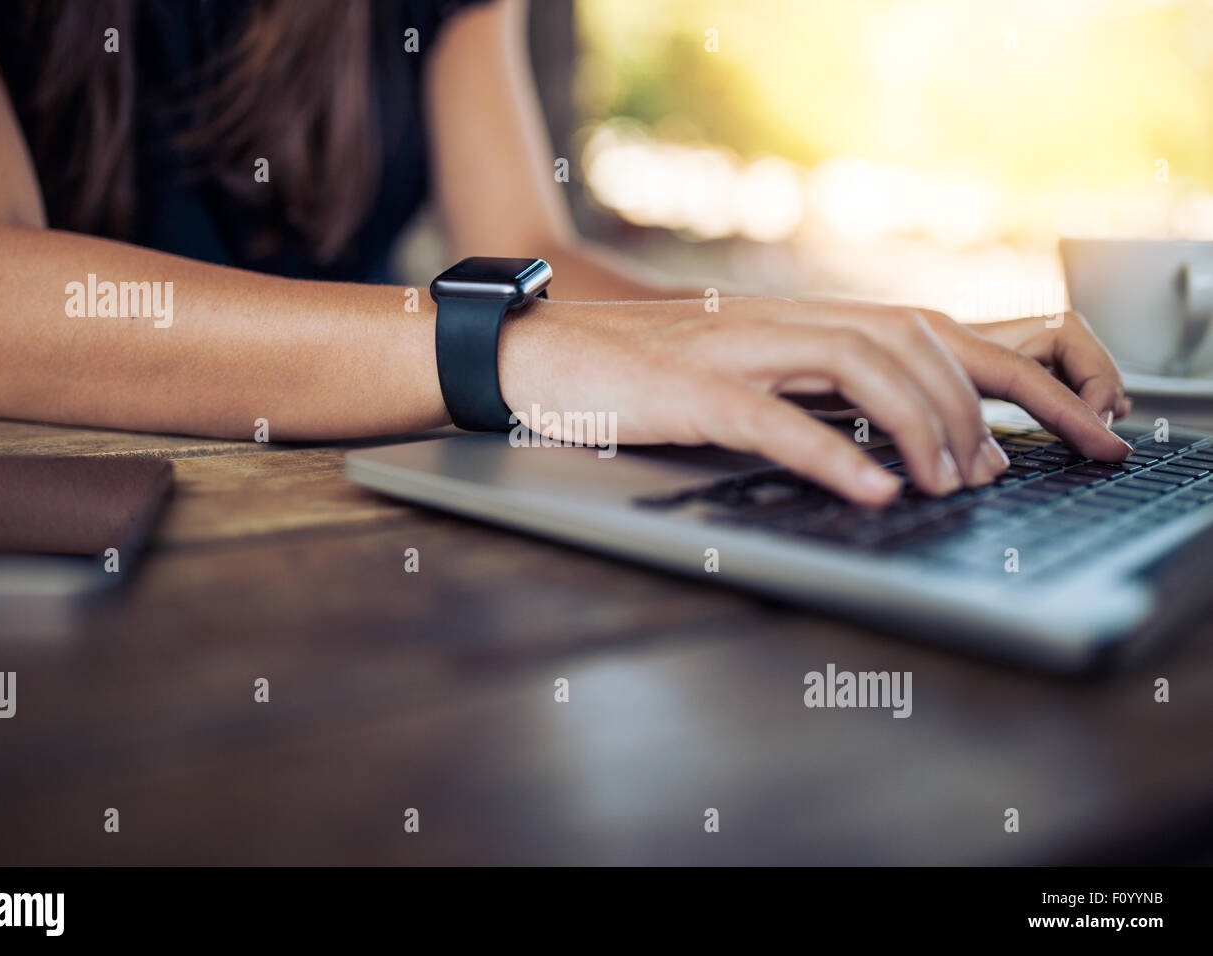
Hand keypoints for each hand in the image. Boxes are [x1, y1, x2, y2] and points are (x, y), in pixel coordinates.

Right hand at [498, 297, 1131, 505]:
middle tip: (991, 473)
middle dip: (971, 404)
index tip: (1014, 442)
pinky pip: (776, 416)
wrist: (531, 353)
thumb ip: (797, 396)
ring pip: (859, 364)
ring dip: (919, 424)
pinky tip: (874, 488)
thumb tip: (873, 447)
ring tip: (947, 482)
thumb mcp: (728, 379)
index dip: (984, 378)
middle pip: (908, 337)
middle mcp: (774, 322)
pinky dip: (835, 453)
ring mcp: (731, 350)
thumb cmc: (625, 377)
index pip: (915, 328)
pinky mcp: (688, 391)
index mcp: (789, 322)